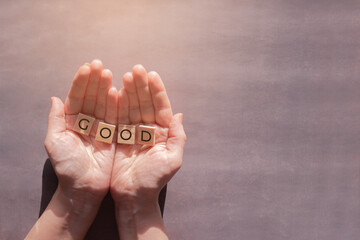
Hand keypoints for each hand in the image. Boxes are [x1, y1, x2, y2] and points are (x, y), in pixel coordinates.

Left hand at [45, 60, 117, 202]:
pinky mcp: (114, 135)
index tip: (87, 67)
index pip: (77, 97)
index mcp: (71, 121)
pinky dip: (118, 104)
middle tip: (100, 65)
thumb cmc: (67, 167)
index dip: (81, 82)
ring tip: (109, 73)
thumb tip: (54, 97)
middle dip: (95, 81)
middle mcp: (87, 121)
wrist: (84, 188)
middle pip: (92, 96)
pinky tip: (118, 91)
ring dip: (107, 88)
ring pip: (104, 103)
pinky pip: (116, 116)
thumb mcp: (55, 142)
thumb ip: (55, 119)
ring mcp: (101, 127)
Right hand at [110, 65, 185, 238]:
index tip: (151, 74)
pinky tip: (115, 90)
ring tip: (125, 75)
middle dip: (141, 86)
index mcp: (163, 133)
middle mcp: (149, 129)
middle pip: (145, 103)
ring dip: (129, 91)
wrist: (134, 197)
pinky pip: (118, 117)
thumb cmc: (154, 180)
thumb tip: (179, 114)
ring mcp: (133, 132)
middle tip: (135, 69)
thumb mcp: (172, 160)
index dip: (157, 91)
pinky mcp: (119, 137)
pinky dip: (117, 104)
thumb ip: (178, 137)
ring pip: (131, 107)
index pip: (161, 107)